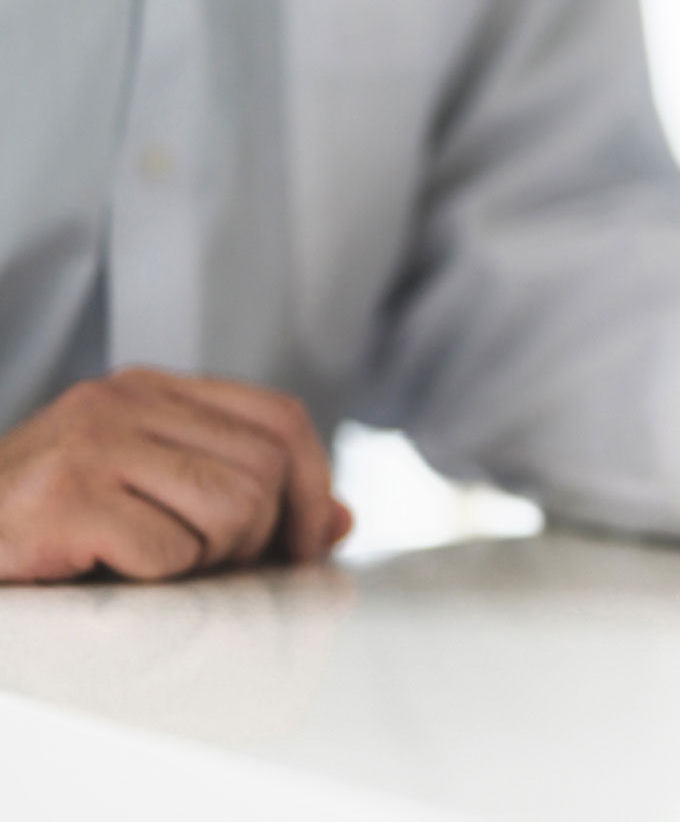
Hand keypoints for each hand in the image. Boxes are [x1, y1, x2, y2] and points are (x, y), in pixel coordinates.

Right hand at [0, 368, 352, 581]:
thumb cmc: (46, 534)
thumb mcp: (152, 500)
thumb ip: (244, 500)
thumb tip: (340, 522)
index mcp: (149, 391)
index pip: (279, 417)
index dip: (315, 483)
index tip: (308, 542)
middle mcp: (123, 402)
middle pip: (268, 468)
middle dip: (261, 535)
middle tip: (213, 567)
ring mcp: (92, 444)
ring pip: (234, 507)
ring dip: (209, 559)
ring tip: (150, 566)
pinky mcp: (67, 499)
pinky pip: (173, 553)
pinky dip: (156, 582)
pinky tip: (107, 574)